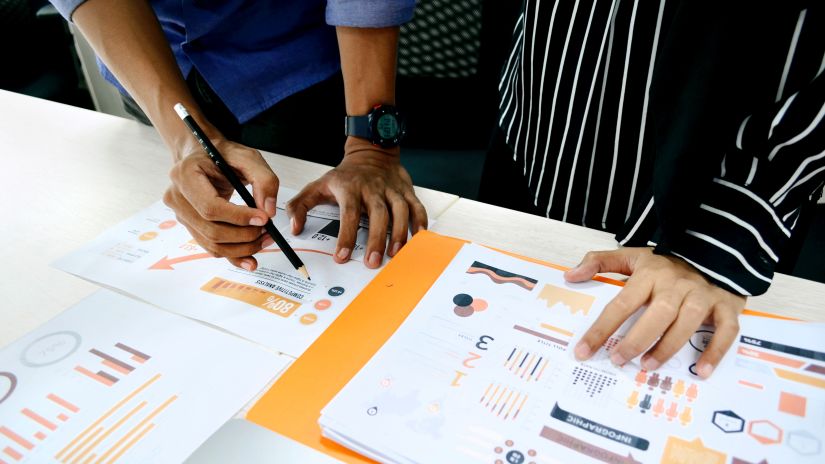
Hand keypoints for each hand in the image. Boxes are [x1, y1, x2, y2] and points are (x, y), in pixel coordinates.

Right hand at [163, 138, 278, 270]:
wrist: (204, 155)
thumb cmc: (224, 155)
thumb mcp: (248, 158)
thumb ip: (264, 180)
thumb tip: (268, 211)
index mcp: (186, 175)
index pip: (211, 207)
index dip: (239, 217)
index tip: (263, 219)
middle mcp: (177, 197)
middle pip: (211, 230)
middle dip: (244, 236)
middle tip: (268, 231)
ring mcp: (181, 214)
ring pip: (212, 243)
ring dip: (242, 248)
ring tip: (265, 239)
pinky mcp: (190, 226)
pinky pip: (211, 247)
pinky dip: (233, 256)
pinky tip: (251, 259)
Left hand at [287, 138, 427, 268]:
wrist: (370, 152)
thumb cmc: (345, 176)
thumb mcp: (317, 186)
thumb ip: (300, 206)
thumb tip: (294, 228)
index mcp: (349, 188)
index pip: (348, 213)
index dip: (346, 236)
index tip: (342, 256)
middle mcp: (372, 188)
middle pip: (377, 214)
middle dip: (376, 239)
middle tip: (373, 262)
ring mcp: (391, 189)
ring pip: (399, 210)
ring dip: (399, 233)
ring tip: (395, 254)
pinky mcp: (406, 190)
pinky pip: (416, 205)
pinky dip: (419, 221)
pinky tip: (418, 237)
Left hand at [565, 248, 745, 378]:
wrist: (714, 249)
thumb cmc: (667, 262)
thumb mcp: (632, 256)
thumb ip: (600, 263)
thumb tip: (570, 276)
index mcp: (651, 274)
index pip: (621, 303)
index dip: (601, 329)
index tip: (583, 351)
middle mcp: (677, 285)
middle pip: (657, 314)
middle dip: (637, 340)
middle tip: (619, 360)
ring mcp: (703, 295)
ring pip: (688, 322)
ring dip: (668, 346)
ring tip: (648, 366)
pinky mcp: (727, 305)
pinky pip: (726, 330)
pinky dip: (716, 351)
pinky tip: (702, 371)